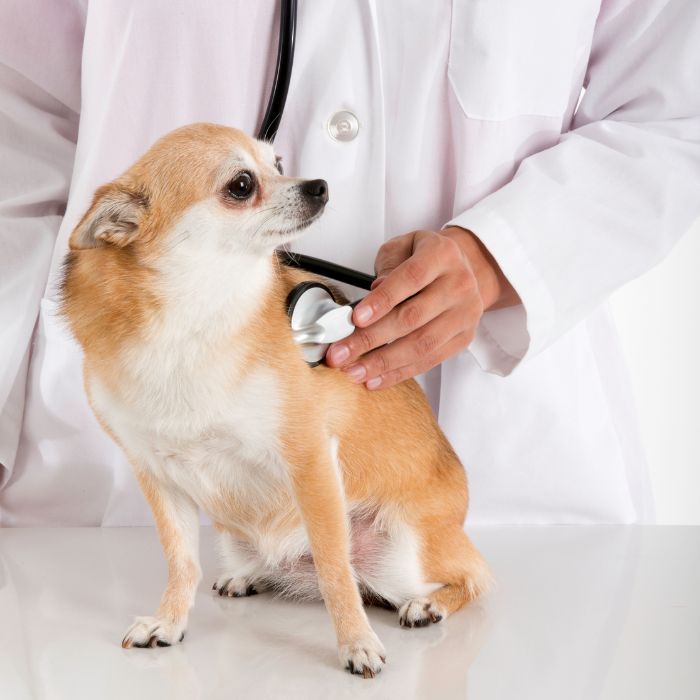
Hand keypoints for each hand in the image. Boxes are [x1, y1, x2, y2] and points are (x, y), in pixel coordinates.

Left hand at [325, 227, 518, 388]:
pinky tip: (374, 379)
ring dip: (382, 362)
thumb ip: (386, 268)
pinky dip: (399, 373)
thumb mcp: (402, 248)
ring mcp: (464, 314)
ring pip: (421, 345)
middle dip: (370, 339)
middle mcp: (459, 284)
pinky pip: (429, 361)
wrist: (463, 268)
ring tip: (353, 371)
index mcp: (442, 255)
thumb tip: (371, 301)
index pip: (410, 278)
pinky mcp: (463, 338)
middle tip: (340, 353)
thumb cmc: (424, 257)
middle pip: (412, 318)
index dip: (382, 300)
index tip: (356, 319)